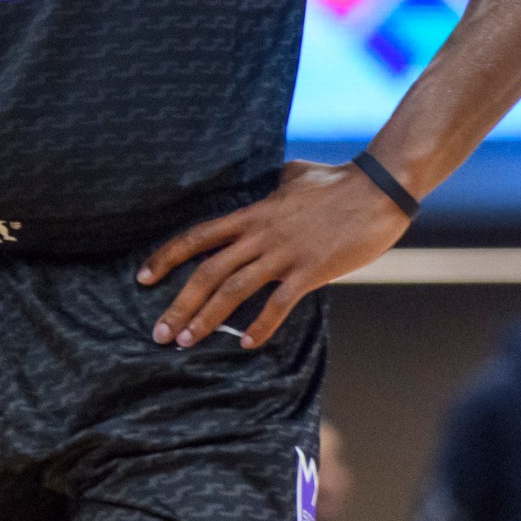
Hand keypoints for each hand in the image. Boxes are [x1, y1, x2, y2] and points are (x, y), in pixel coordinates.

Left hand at [140, 159, 410, 349]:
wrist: (378, 188)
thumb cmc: (338, 181)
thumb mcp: (294, 176)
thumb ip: (273, 185)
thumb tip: (270, 182)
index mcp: (252, 214)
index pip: (197, 237)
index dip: (166, 257)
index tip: (142, 278)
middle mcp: (260, 235)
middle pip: (207, 272)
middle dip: (178, 305)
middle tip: (158, 334)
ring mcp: (284, 254)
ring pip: (234, 290)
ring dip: (206, 319)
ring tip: (185, 342)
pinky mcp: (311, 270)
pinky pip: (280, 303)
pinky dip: (261, 325)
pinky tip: (245, 344)